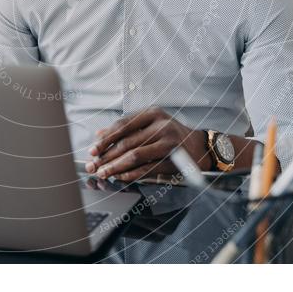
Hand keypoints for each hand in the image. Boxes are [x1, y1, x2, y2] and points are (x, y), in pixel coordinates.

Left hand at [85, 107, 210, 180]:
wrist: (200, 147)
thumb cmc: (171, 135)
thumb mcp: (150, 125)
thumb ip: (126, 129)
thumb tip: (99, 135)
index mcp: (153, 113)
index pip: (123, 125)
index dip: (106, 138)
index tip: (93, 149)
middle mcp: (161, 125)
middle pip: (127, 141)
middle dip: (107, 155)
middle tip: (94, 165)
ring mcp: (169, 142)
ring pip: (135, 155)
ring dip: (116, 166)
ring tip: (104, 172)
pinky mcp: (173, 159)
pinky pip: (147, 168)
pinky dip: (131, 174)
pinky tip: (120, 177)